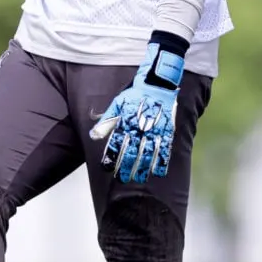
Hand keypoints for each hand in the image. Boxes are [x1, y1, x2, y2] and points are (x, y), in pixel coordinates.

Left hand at [90, 39, 183, 183]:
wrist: (158, 83)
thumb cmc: (134, 95)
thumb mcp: (117, 104)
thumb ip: (106, 121)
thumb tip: (93, 136)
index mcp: (127, 121)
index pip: (116, 143)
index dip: (111, 156)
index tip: (106, 168)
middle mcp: (140, 127)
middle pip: (132, 151)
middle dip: (126, 166)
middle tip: (123, 178)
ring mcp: (155, 129)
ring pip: (148, 152)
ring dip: (143, 167)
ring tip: (139, 179)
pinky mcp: (167, 130)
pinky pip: (165, 148)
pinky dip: (162, 161)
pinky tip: (158, 172)